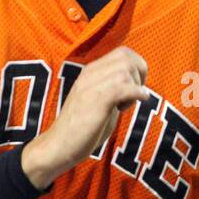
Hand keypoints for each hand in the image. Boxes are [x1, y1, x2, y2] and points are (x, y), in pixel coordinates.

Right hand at [20, 46, 148, 189]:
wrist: (58, 146)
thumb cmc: (82, 129)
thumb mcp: (101, 103)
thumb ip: (116, 92)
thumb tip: (138, 89)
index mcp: (91, 72)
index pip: (123, 53)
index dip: (137, 68)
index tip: (135, 89)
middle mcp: (90, 73)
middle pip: (127, 56)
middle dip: (140, 74)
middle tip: (134, 96)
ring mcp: (91, 85)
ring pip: (126, 70)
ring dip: (134, 87)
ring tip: (124, 106)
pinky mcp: (95, 100)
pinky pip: (122, 87)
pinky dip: (134, 95)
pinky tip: (127, 108)